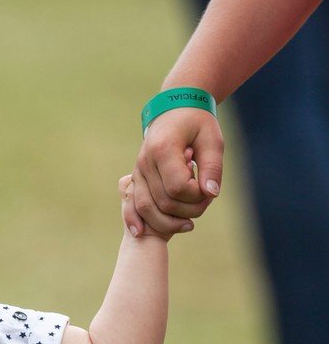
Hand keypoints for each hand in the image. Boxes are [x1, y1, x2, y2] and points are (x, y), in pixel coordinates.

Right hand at [123, 107, 223, 237]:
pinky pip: (131, 204)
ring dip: (169, 221)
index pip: (178, 187)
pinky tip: (141, 233)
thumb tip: (211, 194)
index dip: (196, 196)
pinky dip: (134, 220)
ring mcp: (137, 171)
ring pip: (147, 208)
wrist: (174, 110)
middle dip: (189, 210)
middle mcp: (145, 162)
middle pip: (164, 201)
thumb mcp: (212, 139)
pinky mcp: (135, 179)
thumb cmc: (196, 123)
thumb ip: (213, 167)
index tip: (210, 190)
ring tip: (189, 223)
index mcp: (163, 149)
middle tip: (206, 203)